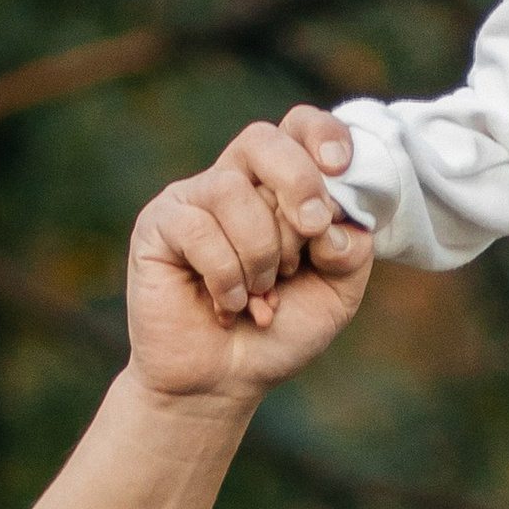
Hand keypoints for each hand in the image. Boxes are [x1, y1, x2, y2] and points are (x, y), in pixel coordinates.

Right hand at [128, 119, 372, 402]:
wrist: (223, 381)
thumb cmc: (279, 330)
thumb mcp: (336, 293)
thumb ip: (350, 251)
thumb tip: (334, 222)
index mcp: (281, 186)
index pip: (299, 127)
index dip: (323, 135)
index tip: (341, 168)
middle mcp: (235, 181)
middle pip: (264, 141)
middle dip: (299, 184)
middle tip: (311, 234)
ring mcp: (193, 200)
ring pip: (233, 190)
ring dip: (261, 251)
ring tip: (262, 294)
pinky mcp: (159, 225)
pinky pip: (198, 228)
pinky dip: (226, 275)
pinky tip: (228, 305)